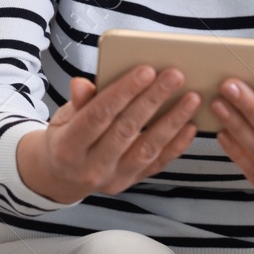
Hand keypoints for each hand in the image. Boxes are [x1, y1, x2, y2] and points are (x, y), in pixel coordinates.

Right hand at [16, 66, 200, 204]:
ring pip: (147, 148)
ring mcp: (113, 178)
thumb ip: (78, 102)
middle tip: (175, 76)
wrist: (63, 176)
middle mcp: (91, 167)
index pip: (98, 114)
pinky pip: (158, 163)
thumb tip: (81, 84)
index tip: (146, 70)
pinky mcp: (131, 182)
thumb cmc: (65, 138)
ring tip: (191, 98)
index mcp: (68, 147)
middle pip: (126, 129)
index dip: (123, 92)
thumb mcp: (63, 118)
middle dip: (153, 99)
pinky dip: (177, 144)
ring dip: (172, 121)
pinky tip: (190, 125)